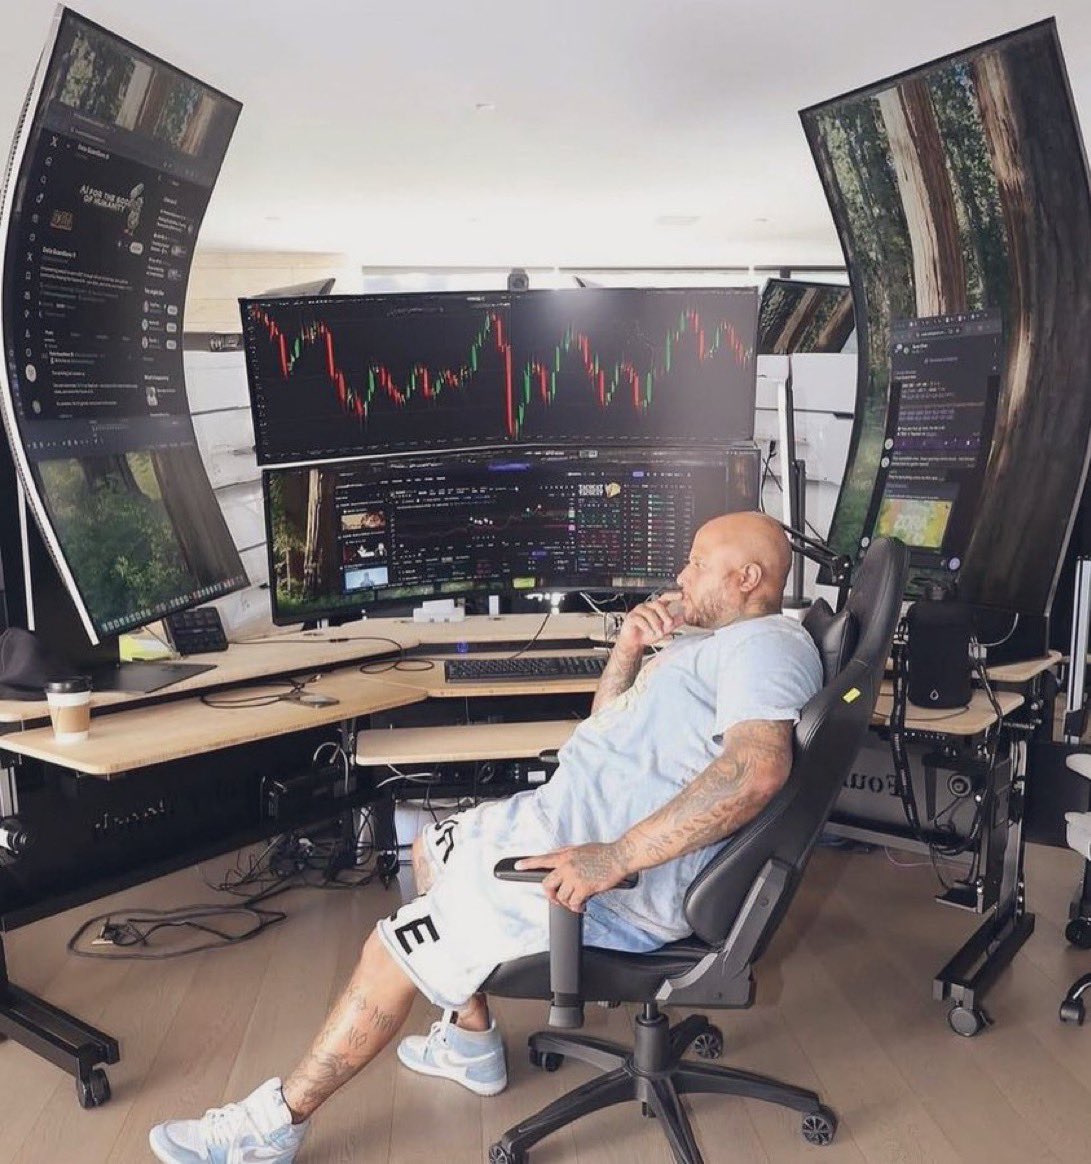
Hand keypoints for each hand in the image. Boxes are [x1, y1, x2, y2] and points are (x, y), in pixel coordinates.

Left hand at [514, 843, 629, 912]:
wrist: (618, 856)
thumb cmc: (603, 853)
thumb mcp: (580, 848)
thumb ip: (566, 853)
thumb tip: (555, 855)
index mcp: (565, 855)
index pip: (542, 859)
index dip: (527, 863)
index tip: (517, 866)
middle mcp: (566, 866)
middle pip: (546, 884)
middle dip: (550, 895)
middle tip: (556, 899)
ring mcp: (574, 877)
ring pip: (561, 897)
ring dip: (567, 902)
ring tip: (575, 902)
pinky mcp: (584, 887)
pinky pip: (573, 903)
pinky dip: (576, 907)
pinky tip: (581, 905)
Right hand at [614, 591, 683, 653]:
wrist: (634, 642)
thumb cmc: (648, 633)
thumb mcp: (664, 629)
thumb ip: (674, 623)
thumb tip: (685, 617)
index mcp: (656, 607)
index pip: (665, 598)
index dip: (672, 596)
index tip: (681, 595)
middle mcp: (647, 606)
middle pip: (658, 604)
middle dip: (665, 614)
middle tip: (670, 624)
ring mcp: (638, 611)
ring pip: (649, 613)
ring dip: (656, 624)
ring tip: (659, 633)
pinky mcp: (631, 617)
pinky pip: (640, 619)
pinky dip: (647, 627)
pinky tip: (650, 632)